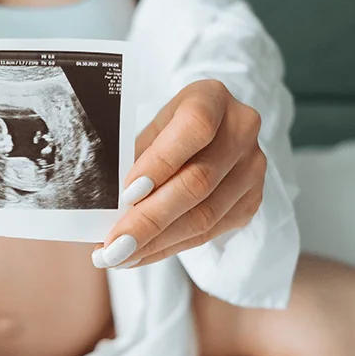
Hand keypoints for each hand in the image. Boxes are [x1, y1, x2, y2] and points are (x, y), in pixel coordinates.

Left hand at [92, 80, 266, 268]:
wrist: (210, 136)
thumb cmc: (166, 132)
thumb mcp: (149, 131)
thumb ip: (133, 161)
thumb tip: (102, 208)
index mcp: (212, 98)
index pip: (194, 128)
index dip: (161, 162)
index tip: (127, 193)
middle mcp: (242, 129)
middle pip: (198, 182)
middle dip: (148, 220)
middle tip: (112, 247)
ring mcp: (252, 167)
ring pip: (204, 216)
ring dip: (156, 243)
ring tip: (118, 257)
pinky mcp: (252, 200)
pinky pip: (209, 233)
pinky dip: (169, 248)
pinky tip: (140, 255)